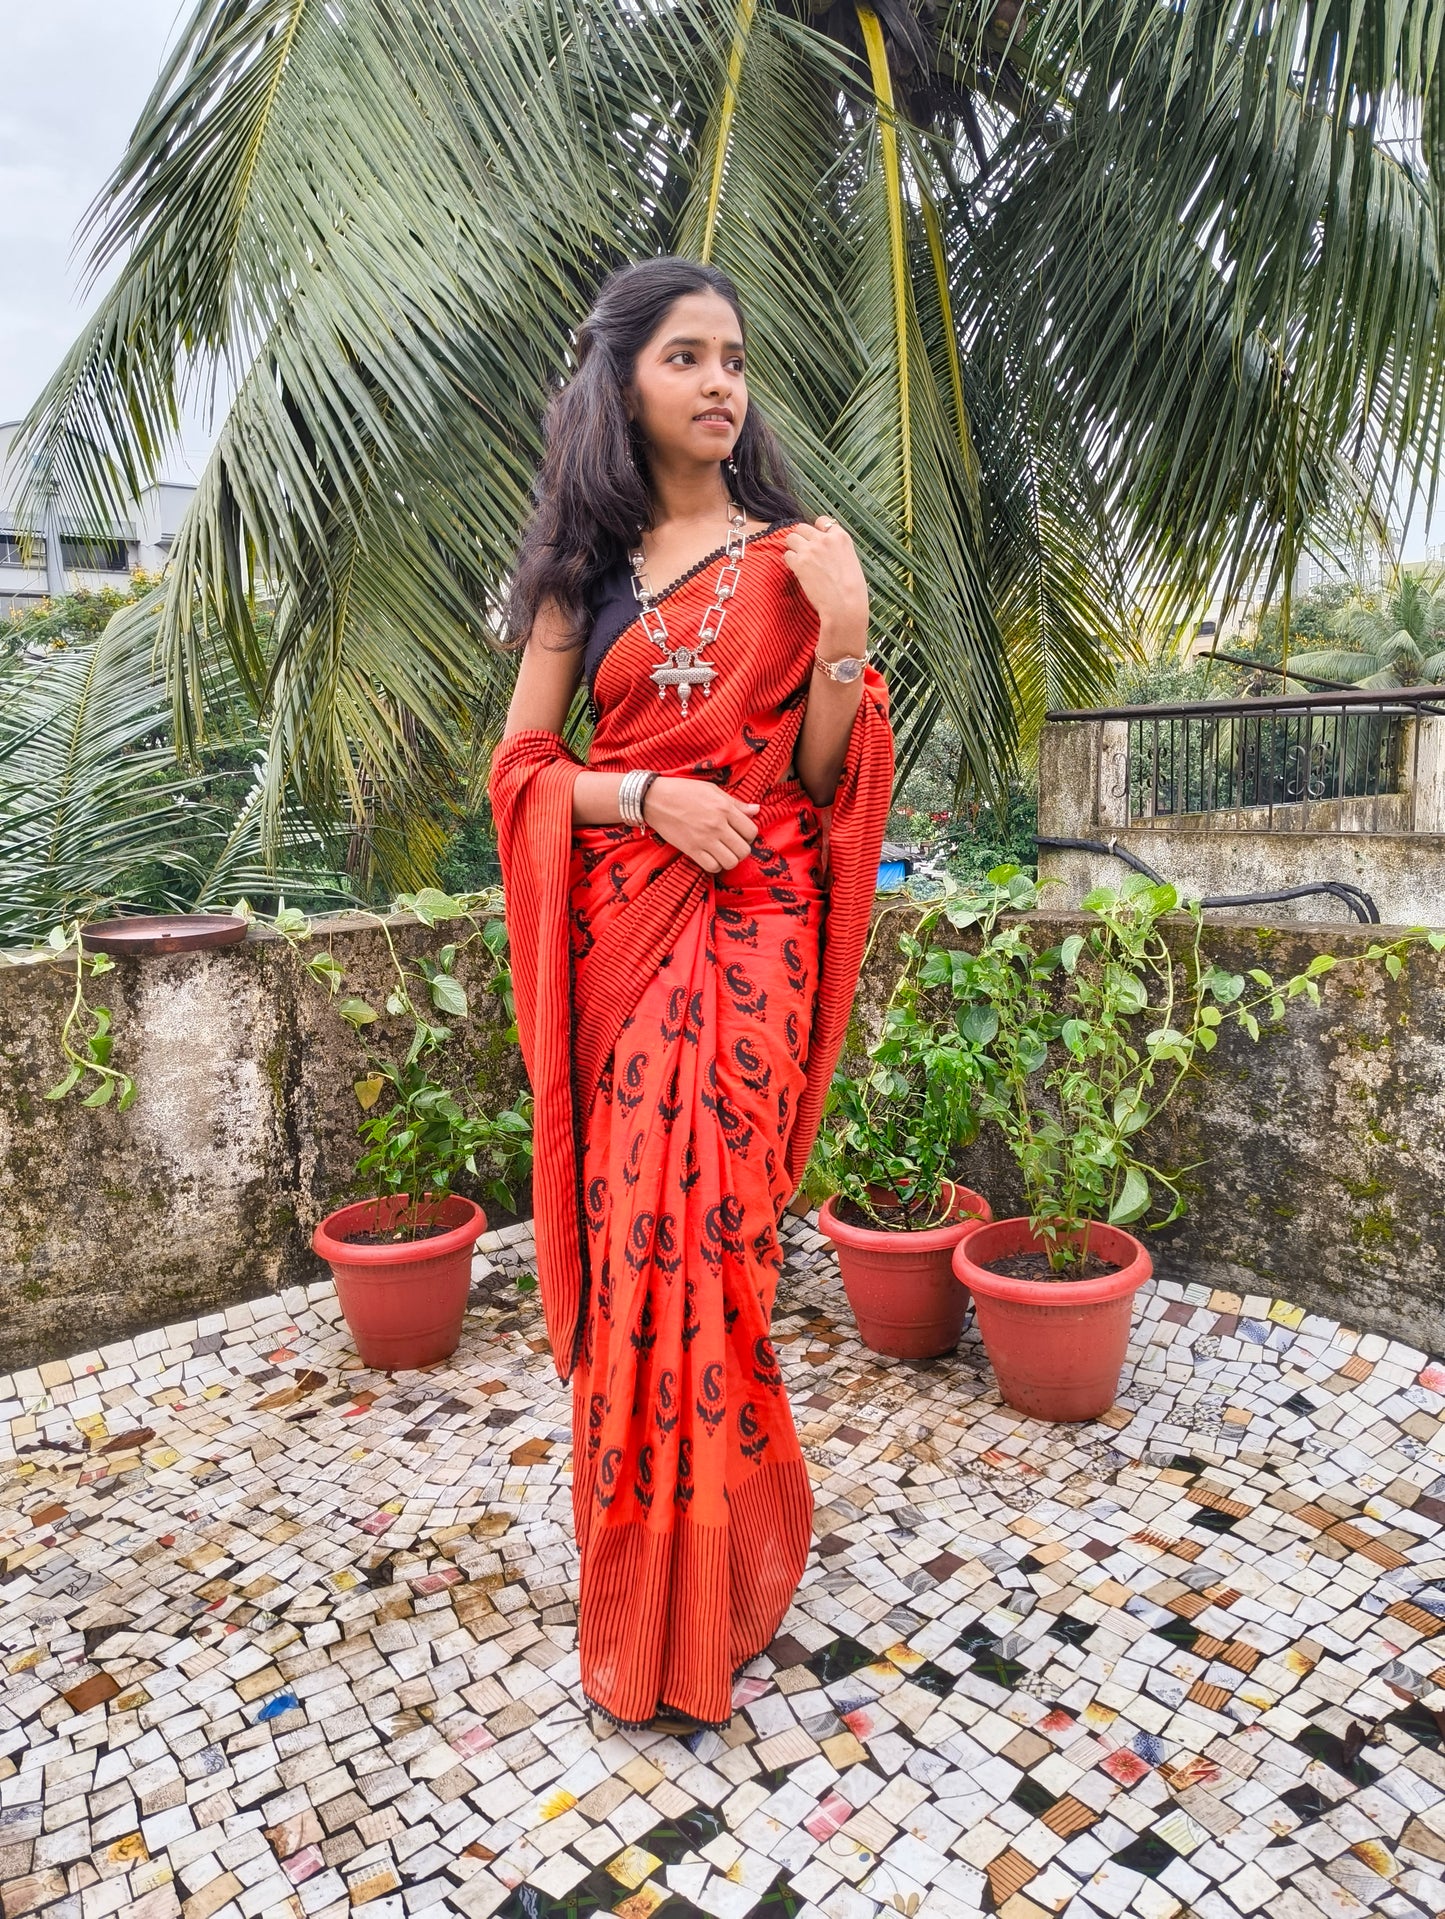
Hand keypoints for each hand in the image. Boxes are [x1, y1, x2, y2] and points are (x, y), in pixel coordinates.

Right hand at [642, 777, 760, 872]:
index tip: (740, 834)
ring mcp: (704, 839)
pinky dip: (715, 865)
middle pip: (744, 850)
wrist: (655, 799)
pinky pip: (712, 867)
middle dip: (741, 849)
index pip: (751, 831)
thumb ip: (736, 803)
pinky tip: (711, 857)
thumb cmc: (684, 791)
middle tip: (732, 845)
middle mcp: (717, 825)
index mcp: (724, 808)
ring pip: (731, 862)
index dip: (749, 835)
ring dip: (729, 859)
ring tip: (723, 852)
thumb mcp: (713, 790)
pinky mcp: (691, 850)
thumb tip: (756, 810)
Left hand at [782, 516, 868, 653]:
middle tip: (804, 552)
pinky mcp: (800, 563)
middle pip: (802, 527)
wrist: (845, 606)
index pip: (822, 521)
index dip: (816, 530)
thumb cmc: (852, 590)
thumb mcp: (851, 561)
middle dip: (801, 538)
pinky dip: (790, 562)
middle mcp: (825, 539)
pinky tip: (797, 571)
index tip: (815, 540)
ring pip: (791, 537)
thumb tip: (826, 550)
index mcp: (841, 537)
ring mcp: (811, 549)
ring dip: (793, 548)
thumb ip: (837, 549)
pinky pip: (787, 555)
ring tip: (799, 561)